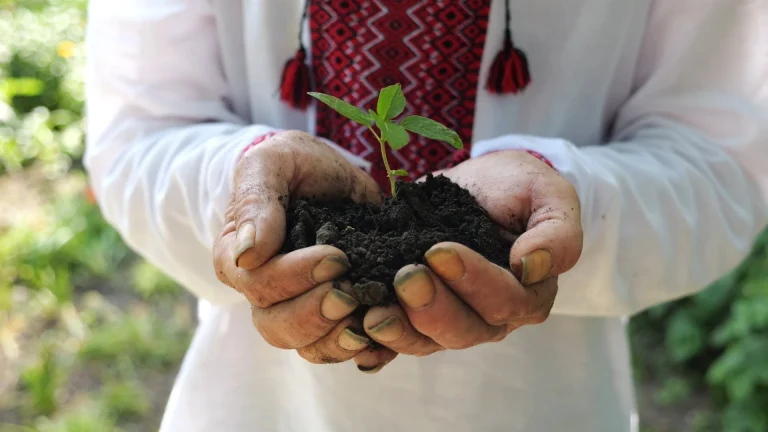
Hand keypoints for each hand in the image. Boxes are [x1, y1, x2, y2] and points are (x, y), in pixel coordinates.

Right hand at [212, 130, 393, 365]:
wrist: (330, 173)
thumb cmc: (294, 165)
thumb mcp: (271, 165)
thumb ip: (257, 202)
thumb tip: (247, 254)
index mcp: (239, 259)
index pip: (257, 285)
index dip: (294, 278)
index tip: (336, 257)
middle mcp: (265, 292)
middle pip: (277, 327)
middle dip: (316, 315)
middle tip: (351, 292)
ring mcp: (300, 307)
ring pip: (309, 347)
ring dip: (340, 340)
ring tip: (371, 318)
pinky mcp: (336, 315)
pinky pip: (343, 349)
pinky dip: (366, 352)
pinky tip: (385, 340)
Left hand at [362, 150, 582, 359]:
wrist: (478, 186)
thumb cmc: (518, 189)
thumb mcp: (548, 195)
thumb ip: (556, 232)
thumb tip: (533, 267)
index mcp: (528, 293)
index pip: (505, 300)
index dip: (473, 281)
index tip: (439, 252)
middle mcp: (491, 316)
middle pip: (465, 329)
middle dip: (432, 307)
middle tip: (405, 277)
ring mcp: (452, 319)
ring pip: (428, 340)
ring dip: (400, 331)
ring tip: (373, 314)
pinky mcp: (418, 315)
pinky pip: (399, 339)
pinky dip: (377, 344)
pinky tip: (357, 337)